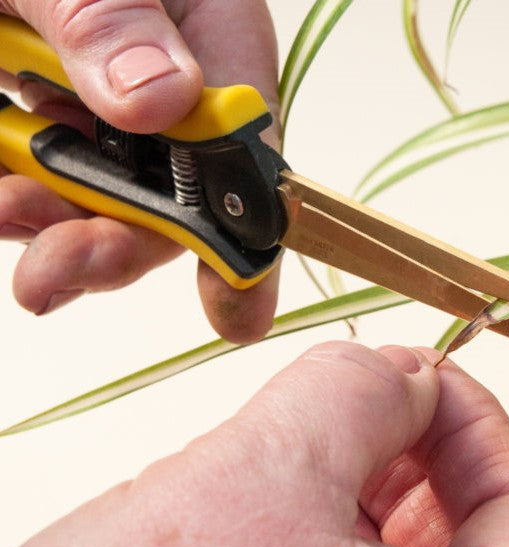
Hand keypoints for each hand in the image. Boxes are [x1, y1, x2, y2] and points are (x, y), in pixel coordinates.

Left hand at [0, 0, 280, 342]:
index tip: (234, 311)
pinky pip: (32, 166)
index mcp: (209, 32)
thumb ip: (116, 13)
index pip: (242, 152)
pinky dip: (7, 189)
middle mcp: (166, 75)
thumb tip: (162, 100)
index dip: (242, 237)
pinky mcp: (41, 101)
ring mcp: (99, 93)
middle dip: (111, 241)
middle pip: (164, 191)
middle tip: (49, 276)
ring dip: (44, 218)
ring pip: (92, 189)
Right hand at [0, 342, 508, 546]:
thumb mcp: (266, 471)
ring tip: (307, 451)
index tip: (425, 376)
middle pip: (485, 545)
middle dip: (427, 455)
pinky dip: (340, 540)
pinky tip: (280, 506)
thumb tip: (410, 374)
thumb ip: (361, 393)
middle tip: (366, 400)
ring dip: (379, 492)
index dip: (485, 426)